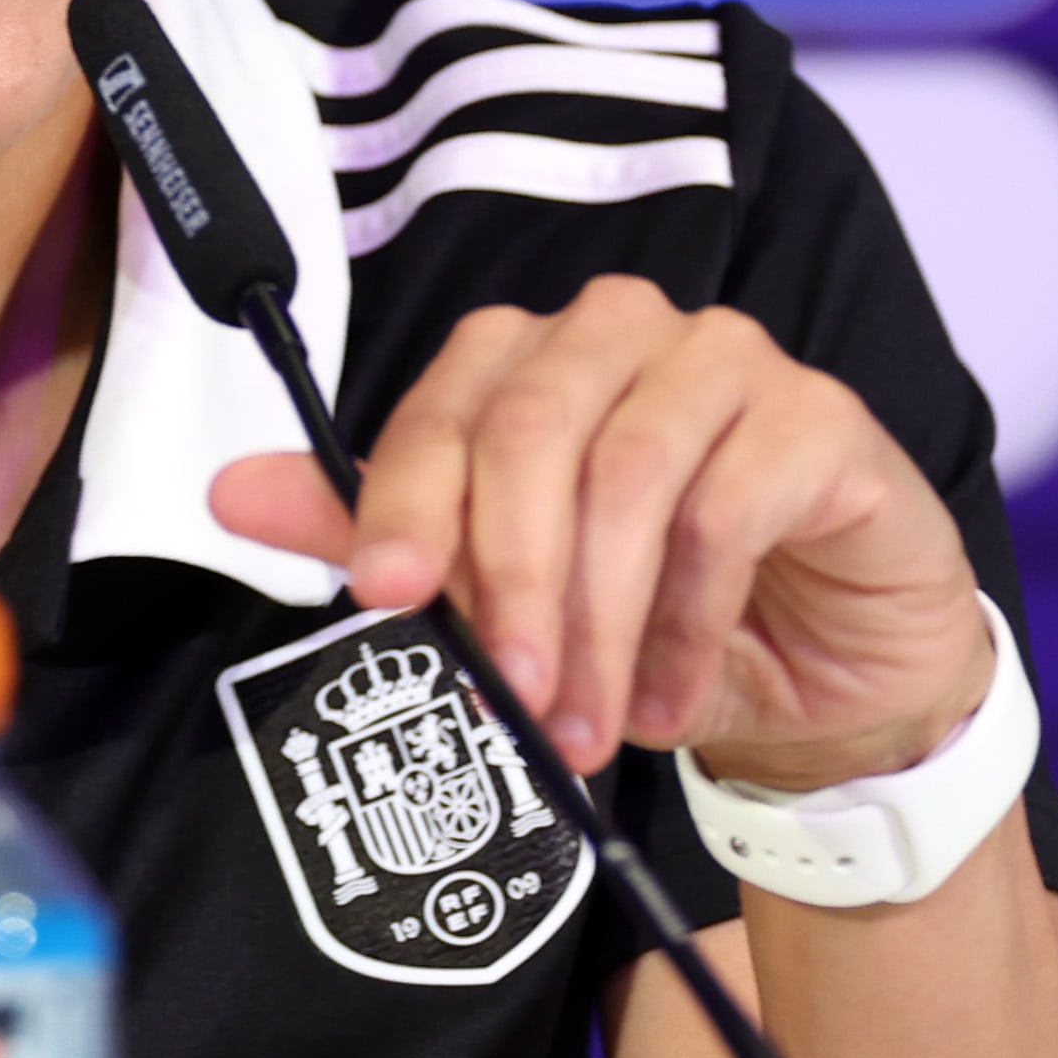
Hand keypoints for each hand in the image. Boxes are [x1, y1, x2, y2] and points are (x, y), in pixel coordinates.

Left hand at [212, 277, 994, 794]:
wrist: (824, 679)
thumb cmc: (654, 620)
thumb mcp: (508, 600)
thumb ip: (383, 538)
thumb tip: (233, 492)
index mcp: (529, 360)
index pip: (443, 410)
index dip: (405, 504)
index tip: (385, 602)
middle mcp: (621, 334)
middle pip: (529, 429)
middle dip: (508, 580)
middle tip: (513, 700)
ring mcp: (728, 360)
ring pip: (628, 469)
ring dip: (599, 618)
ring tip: (590, 724)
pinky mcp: (820, 415)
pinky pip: (733, 504)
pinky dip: (688, 622)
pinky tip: (674, 696)